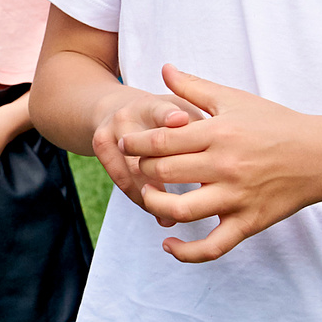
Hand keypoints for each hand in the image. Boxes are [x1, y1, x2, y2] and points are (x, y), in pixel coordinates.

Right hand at [87, 81, 197, 212]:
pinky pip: (124, 182)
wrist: (118, 109)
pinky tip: (165, 216)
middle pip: (143, 146)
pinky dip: (145, 201)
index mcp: (152, 104)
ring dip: (157, 195)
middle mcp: (127, 115)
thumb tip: (220, 141)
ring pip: (132, 169)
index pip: (160, 110)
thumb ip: (200, 125)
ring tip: (182, 213)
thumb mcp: (183, 109)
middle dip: (166, 168)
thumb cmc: (167, 116)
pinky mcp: (102, 150)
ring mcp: (111, 132)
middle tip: (198, 187)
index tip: (181, 120)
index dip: (168, 115)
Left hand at [122, 66, 321, 262]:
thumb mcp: (235, 100)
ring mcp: (237, 198)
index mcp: (219, 134)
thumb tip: (164, 68)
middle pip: (164, 174)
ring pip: (180, 211)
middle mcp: (225, 166)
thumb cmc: (275, 124)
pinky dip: (186, 252)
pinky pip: (212, 247)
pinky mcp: (248, 223)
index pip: (161, 141)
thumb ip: (195, 88)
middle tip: (140, 168)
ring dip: (155, 206)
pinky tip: (169, 244)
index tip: (126, 144)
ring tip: (150, 197)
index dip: (135, 144)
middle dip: (143, 171)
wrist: (320, 156)